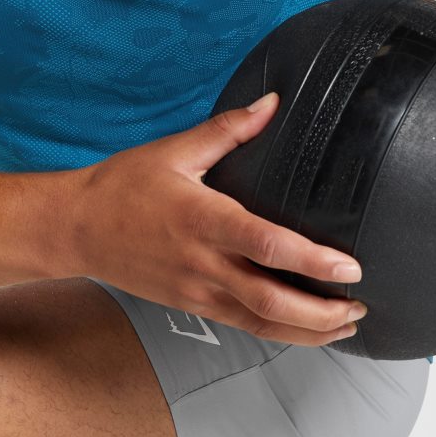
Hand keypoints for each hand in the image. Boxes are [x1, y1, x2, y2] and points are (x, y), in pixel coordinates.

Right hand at [66, 92, 366, 346]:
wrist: (76, 227)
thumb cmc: (122, 187)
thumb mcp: (174, 151)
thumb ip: (228, 129)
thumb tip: (271, 103)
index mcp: (202, 219)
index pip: (266, 245)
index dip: (313, 261)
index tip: (351, 268)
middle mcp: (202, 263)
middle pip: (271, 301)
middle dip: (322, 312)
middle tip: (359, 306)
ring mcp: (195, 291)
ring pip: (260, 323)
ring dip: (307, 331)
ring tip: (345, 326)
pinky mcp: (190, 304)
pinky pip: (242, 325)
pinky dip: (278, 333)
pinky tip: (302, 328)